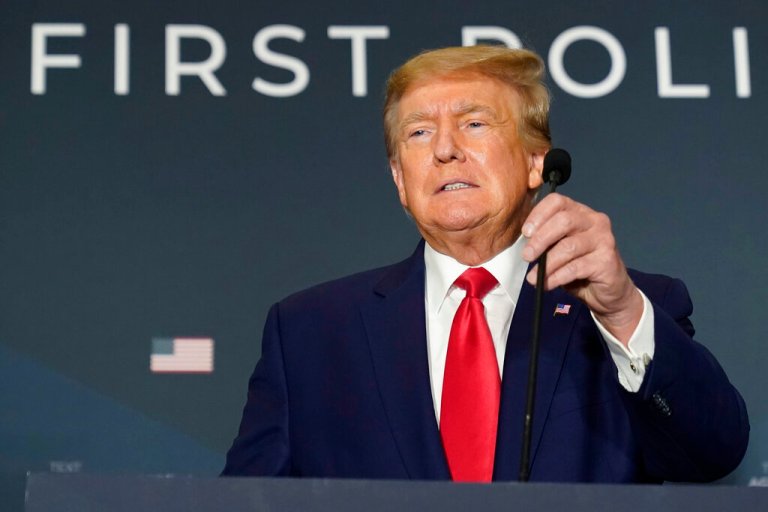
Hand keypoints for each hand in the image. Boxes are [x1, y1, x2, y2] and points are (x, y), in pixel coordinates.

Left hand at [520, 193, 642, 345]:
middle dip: (540, 239)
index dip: (538, 214)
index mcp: (579, 212)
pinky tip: (548, 284)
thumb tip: (525, 244)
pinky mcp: (607, 260)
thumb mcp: (559, 248)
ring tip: (533, 277)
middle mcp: (594, 221)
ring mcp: (603, 239)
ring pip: (569, 247)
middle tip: (526, 256)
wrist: (607, 289)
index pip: (557, 201)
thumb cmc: (579, 265)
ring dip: (547, 264)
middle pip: (563, 221)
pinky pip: (576, 267)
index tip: (525, 233)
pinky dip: (557, 277)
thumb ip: (545, 240)